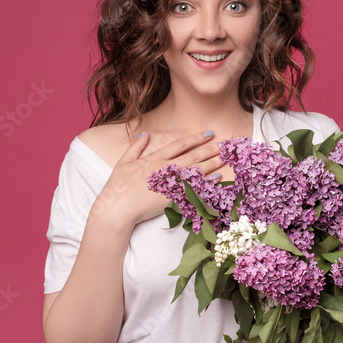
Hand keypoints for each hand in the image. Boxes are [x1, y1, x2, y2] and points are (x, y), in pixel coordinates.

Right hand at [91, 129, 226, 226]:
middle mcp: (165, 168)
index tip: (208, 133)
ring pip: (196, 170)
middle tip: (225, 144)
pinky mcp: (173, 197)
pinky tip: (218, 177)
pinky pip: (195, 187)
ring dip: (213, 163)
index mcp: (154, 158)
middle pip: (193, 156)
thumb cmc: (117, 187)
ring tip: (225, 157)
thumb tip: (146, 134)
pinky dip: (208, 181)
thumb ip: (136, 147)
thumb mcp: (123, 162)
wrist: (117, 208)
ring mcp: (170, 183)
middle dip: (210, 149)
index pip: (180, 145)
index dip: (195, 138)